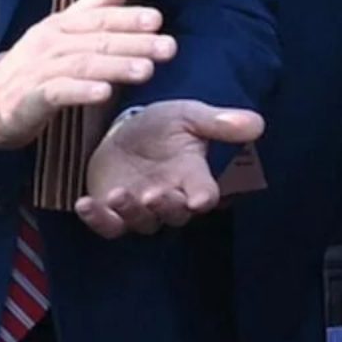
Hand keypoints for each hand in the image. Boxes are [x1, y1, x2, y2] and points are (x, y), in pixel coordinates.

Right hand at [0, 0, 172, 148]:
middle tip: (168, 47)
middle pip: (97, 41)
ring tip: (147, 70)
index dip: (128, 18)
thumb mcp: (58, 35)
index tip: (158, 20)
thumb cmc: (31, 67)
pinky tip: (105, 93)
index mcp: (60, 26)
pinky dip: (81, 91)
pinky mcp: (28, 98)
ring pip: (82, 64)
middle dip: (135, 43)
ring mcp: (38, 69)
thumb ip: (89, 13)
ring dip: (116, 66)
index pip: (98, 18)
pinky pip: (57, 92)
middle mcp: (50, 43)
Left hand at [76, 99, 266, 238]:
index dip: (203, 198)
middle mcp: (170, 198)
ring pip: (141, 222)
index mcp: (193, 177)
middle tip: (154, 194)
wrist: (125, 131)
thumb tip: (258, 123)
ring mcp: (140, 209)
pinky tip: (84, 203)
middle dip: (165, 206)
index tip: (200, 199)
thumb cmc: (163, 125)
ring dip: (131, 211)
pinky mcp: (111, 213)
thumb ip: (218, 122)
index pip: (205, 195)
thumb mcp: (188, 115)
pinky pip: (106, 225)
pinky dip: (95, 218)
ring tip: (119, 194)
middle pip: (174, 214)